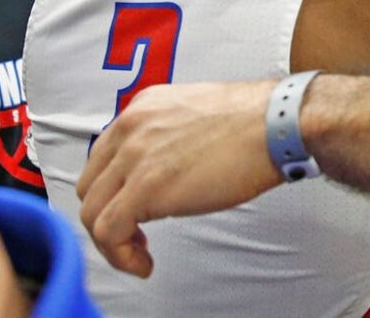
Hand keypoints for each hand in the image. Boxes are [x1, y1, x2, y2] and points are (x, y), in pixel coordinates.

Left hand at [77, 81, 281, 277]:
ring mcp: (135, 156)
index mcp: (144, 107)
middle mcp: (132, 127)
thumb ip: (170, 131)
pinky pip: (108, 233)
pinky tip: (144, 262)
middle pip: (92, 184)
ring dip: (111, 241)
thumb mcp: (197, 112)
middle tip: (135, 231)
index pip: (104, 155)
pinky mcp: (145, 188)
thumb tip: (166, 162)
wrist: (277, 122)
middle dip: (108, 213)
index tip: (132, 206)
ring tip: (139, 251)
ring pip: (92, 212)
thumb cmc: (255, 120)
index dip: (115, 188)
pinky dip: (120, 256)